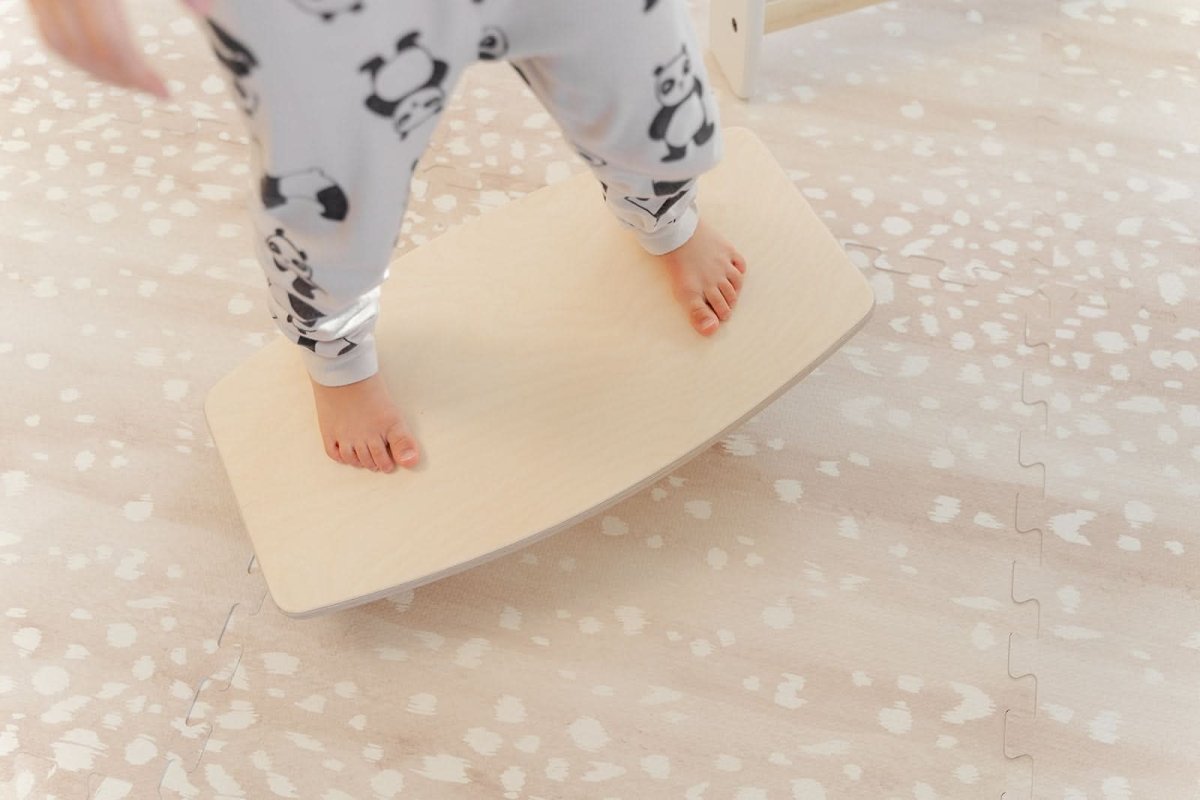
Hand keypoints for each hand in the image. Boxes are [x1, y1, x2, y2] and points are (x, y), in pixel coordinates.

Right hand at [26, 0, 213, 98]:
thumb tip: (207, 11)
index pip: (110, 43)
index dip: (138, 75)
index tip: (166, 92)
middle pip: (82, 51)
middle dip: (120, 77)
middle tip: (151, 88)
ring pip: (58, 43)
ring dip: (95, 69)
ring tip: (132, 78)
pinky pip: (47, 26)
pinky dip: (73, 48)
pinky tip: (104, 55)